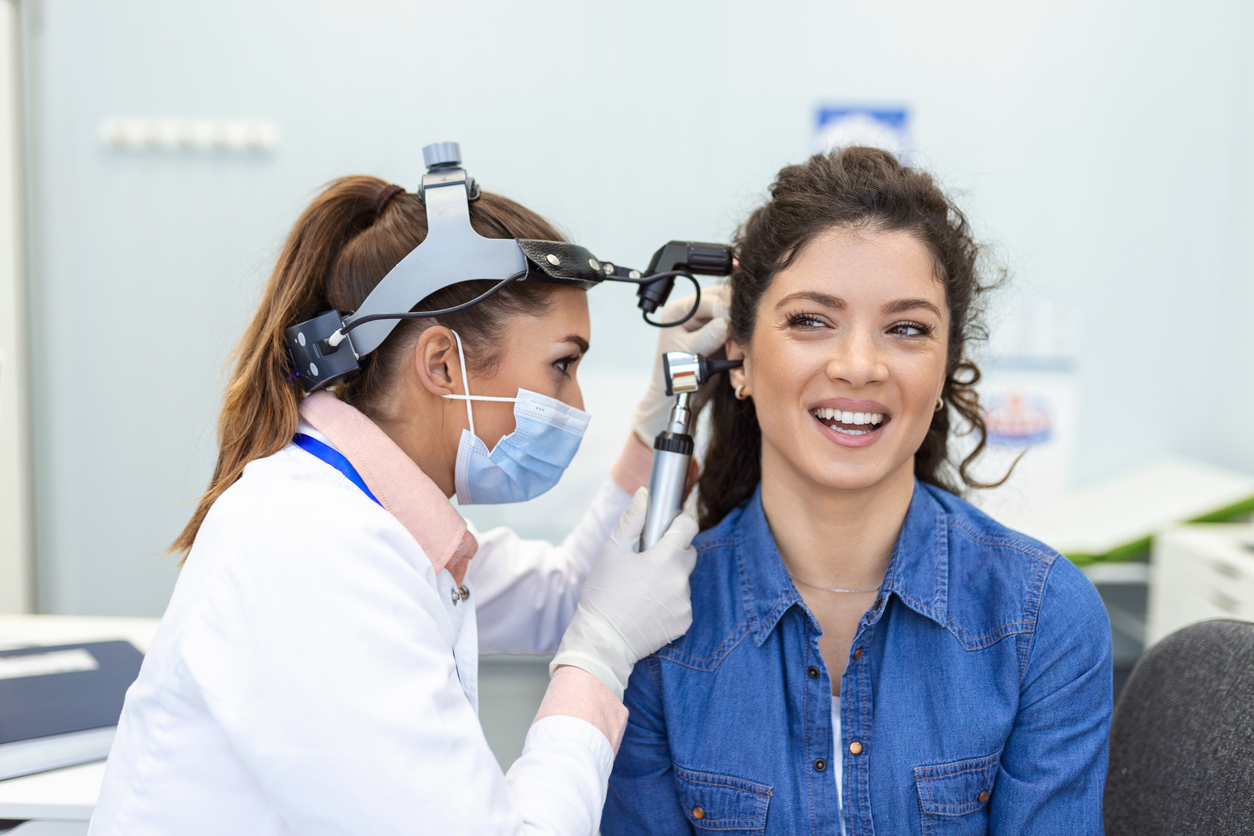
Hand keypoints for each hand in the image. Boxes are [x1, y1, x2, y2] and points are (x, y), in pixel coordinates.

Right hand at [550, 488, 698, 699]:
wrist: (602, 642)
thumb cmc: (602, 595)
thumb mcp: (611, 552)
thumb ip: (632, 520)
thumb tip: (645, 494)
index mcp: (664, 559)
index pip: (688, 527)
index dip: (679, 522)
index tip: (669, 526)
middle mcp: (680, 580)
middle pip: (688, 553)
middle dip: (673, 552)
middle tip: (647, 562)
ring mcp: (684, 603)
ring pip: (683, 579)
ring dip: (670, 578)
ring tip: (643, 589)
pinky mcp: (684, 622)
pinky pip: (682, 602)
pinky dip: (670, 601)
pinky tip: (648, 607)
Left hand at [631, 286, 729, 444]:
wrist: (678, 395)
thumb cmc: (674, 376)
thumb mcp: (688, 355)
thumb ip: (707, 337)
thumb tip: (727, 323)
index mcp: (679, 311)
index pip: (707, 300)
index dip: (724, 310)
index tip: (736, 325)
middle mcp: (693, 311)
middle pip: (722, 300)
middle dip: (734, 316)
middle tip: (740, 335)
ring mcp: (707, 321)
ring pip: (732, 312)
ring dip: (739, 326)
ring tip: (737, 346)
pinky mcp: (719, 332)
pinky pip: (736, 326)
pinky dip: (740, 336)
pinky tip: (739, 349)